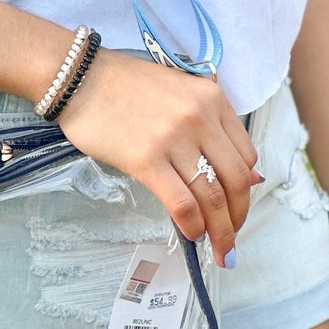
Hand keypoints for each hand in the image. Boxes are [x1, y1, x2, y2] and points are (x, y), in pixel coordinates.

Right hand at [55, 49, 262, 267]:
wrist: (81, 77)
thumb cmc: (128, 85)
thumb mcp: (181, 94)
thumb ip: (213, 127)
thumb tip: (248, 176)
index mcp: (213, 99)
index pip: (246, 155)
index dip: (246, 189)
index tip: (237, 206)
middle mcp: (200, 117)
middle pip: (235, 180)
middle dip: (238, 217)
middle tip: (231, 239)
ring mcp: (174, 139)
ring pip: (212, 196)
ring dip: (220, 231)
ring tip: (218, 250)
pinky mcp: (146, 159)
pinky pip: (182, 202)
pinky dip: (192, 225)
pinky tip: (191, 234)